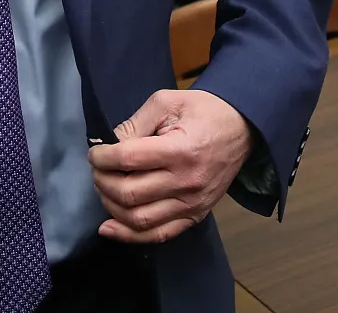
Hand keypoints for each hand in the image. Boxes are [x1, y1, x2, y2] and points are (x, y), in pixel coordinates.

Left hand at [89, 89, 252, 244]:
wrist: (242, 128)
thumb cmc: (204, 111)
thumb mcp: (168, 102)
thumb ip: (136, 123)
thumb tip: (110, 146)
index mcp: (180, 149)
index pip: (127, 159)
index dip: (102, 157)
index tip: (96, 152)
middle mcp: (186, 182)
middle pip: (128, 193)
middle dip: (102, 181)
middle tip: (98, 170)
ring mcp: (192, 204)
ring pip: (138, 219)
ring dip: (111, 206)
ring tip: (105, 189)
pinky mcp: (195, 216)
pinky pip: (157, 235)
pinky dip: (129, 235)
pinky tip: (109, 227)